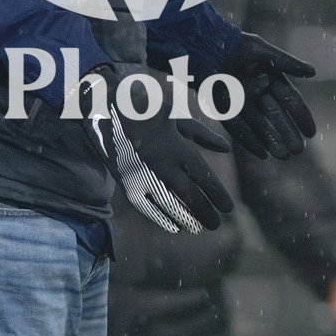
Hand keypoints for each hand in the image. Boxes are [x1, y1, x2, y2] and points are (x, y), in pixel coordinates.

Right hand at [79, 65, 233, 233]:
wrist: (107, 107)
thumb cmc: (147, 109)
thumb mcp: (177, 116)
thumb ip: (203, 134)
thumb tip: (226, 149)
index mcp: (175, 145)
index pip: (202, 176)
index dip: (217, 194)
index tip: (229, 208)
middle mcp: (160, 163)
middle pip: (189, 195)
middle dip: (205, 212)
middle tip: (216, 224)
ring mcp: (142, 174)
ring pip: (168, 204)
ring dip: (185, 218)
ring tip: (198, 228)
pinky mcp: (126, 181)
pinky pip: (145, 206)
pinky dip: (159, 219)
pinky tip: (173, 227)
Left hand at [221, 32, 315, 158]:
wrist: (203, 44)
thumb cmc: (233, 43)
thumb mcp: (262, 51)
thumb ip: (287, 63)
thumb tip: (313, 72)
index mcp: (269, 76)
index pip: (289, 100)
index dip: (301, 116)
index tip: (311, 133)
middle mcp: (256, 90)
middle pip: (276, 116)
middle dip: (288, 133)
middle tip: (299, 150)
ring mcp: (239, 100)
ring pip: (259, 125)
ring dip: (272, 140)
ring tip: (284, 156)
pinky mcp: (223, 108)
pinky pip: (239, 127)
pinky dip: (250, 140)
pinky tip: (262, 153)